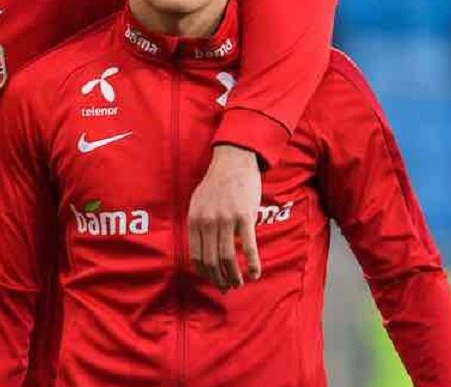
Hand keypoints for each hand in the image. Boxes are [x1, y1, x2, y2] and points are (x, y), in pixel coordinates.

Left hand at [187, 145, 261, 290]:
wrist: (234, 161)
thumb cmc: (216, 183)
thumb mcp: (198, 202)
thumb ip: (198, 224)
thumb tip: (200, 249)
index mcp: (194, 219)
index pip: (196, 256)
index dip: (205, 273)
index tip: (212, 281)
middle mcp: (208, 221)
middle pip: (211, 261)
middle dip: (219, 279)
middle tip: (226, 288)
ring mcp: (226, 219)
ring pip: (228, 257)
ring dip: (234, 276)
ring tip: (239, 284)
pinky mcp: (245, 216)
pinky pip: (249, 246)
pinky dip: (252, 264)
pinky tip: (255, 274)